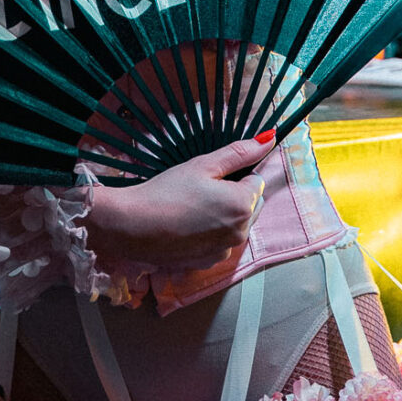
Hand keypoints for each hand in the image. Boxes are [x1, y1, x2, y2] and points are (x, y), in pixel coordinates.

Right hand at [89, 136, 274, 279]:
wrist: (132, 226)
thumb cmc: (166, 191)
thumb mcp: (203, 165)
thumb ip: (239, 152)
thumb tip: (269, 138)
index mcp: (243, 204)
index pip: (256, 181)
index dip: (235, 174)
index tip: (212, 175)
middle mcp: (241, 231)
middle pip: (251, 205)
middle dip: (235, 195)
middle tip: (202, 189)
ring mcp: (225, 250)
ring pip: (236, 224)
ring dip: (225, 215)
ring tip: (192, 207)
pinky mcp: (209, 262)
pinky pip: (221, 242)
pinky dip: (211, 234)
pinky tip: (188, 226)